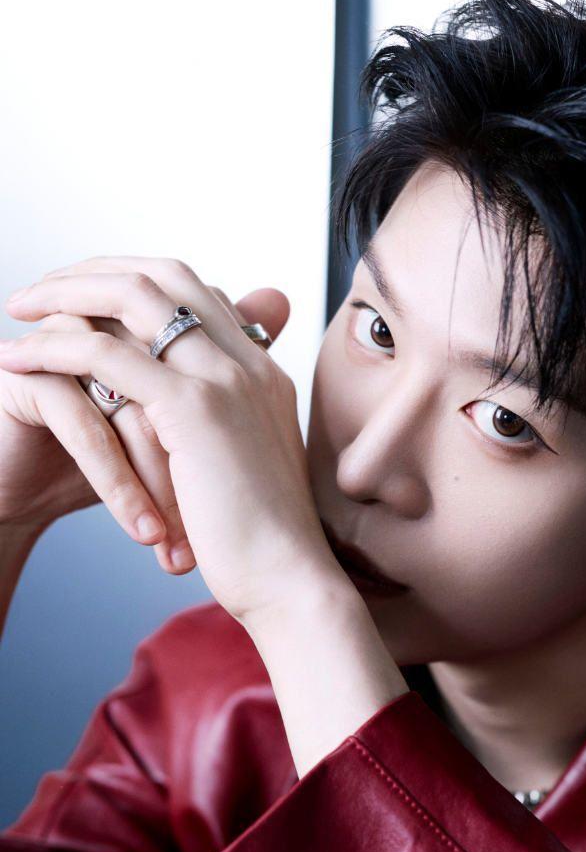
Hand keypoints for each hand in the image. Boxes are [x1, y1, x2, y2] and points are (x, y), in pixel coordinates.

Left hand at [0, 256, 343, 621]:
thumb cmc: (267, 545)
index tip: (90, 297)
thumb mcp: (247, 471)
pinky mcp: (194, 409)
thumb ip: (225, 435)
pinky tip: (19, 360)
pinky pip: (107, 354)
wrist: (291, 581)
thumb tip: (185, 434)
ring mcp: (225, 379)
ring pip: (134, 296)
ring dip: (66, 293)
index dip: (139, 281)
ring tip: (20, 308)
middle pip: (166, 273)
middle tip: (45, 289)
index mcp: (264, 373)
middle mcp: (249, 362)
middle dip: (97, 270)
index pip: (200, 292)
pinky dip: (55, 348)